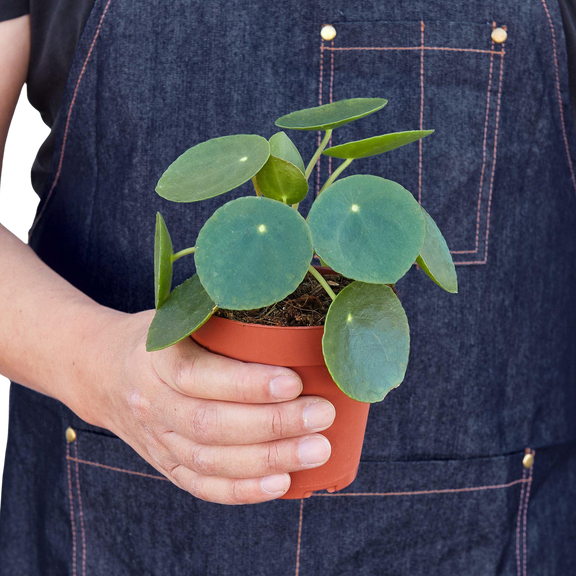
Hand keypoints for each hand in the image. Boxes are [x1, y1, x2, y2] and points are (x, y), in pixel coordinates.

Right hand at [74, 309, 335, 504]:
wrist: (103, 372)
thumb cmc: (159, 338)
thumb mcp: (178, 316)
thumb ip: (220, 318)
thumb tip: (288, 315)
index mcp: (155, 359)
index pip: (199, 377)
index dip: (246, 385)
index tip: (294, 382)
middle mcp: (153, 403)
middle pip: (211, 425)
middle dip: (273, 424)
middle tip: (321, 415)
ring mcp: (157, 440)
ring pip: (211, 460)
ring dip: (268, 460)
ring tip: (316, 449)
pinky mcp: (165, 464)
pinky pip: (202, 486)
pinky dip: (243, 490)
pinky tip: (281, 483)